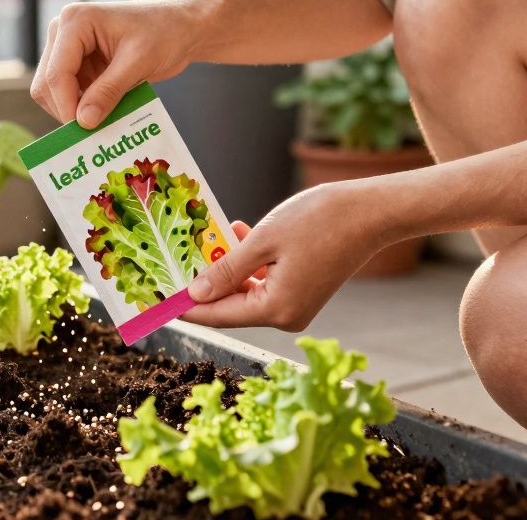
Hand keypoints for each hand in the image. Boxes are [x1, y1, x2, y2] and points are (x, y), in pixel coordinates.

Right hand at [31, 0, 203, 128]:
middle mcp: (63, 32)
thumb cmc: (164, 34)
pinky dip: (82, 108)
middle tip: (93, 133)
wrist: (180, 28)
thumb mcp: (138, 63)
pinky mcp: (77, 64)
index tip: (85, 130)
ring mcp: (68, 48)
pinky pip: (68, 94)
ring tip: (102, 122)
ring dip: (74, 110)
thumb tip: (83, 122)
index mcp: (74, 21)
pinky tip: (104, 114)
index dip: (67, 105)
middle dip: (67, 109)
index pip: (57, 72)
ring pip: (52, 92)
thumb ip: (109, 91)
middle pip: (47, 83)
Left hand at [182, 183, 391, 330]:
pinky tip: (235, 233)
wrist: (370, 212)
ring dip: (225, 267)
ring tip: (205, 239)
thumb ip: (226, 271)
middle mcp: (285, 315)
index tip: (156, 299)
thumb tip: (195, 295)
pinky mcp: (302, 290)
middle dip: (202, 283)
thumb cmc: (321, 221)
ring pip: (245, 290)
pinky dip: (247, 262)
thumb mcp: (263, 241)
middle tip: (172, 263)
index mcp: (275, 310)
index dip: (184, 306)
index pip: (216, 315)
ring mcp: (295, 305)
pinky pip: (263, 281)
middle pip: (229, 305)